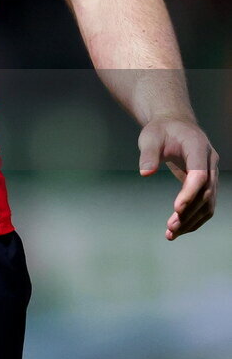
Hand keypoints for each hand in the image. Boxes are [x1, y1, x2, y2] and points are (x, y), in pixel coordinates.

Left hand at [138, 116, 218, 239]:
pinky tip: (179, 228)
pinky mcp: (207, 183)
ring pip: (208, 203)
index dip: (190, 193)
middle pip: (206, 192)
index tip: (176, 209)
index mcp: (198, 147)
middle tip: (171, 228)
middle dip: (189, 212)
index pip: (200, 174)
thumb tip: (145, 173)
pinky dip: (194, 218)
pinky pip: (205, 204)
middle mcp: (210, 161)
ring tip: (172, 233)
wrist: (174, 125)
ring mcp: (212, 173)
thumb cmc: (161, 130)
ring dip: (192, 220)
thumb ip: (148, 154)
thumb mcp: (150, 137)